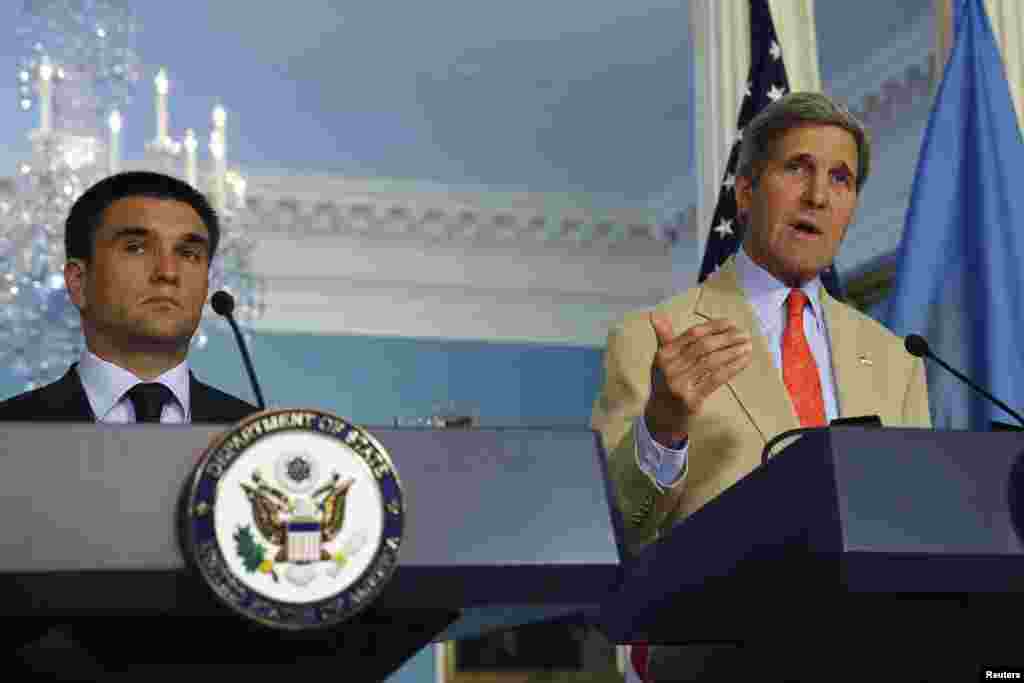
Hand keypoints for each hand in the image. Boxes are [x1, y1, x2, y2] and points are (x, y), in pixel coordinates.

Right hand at [645, 313, 752, 445]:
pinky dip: (732, 368)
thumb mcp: (662, 360)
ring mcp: (680, 385)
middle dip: (727, 338)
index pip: (692, 335)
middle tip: (744, 334)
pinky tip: (744, 361)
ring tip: (748, 346)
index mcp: (664, 355)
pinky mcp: (692, 400)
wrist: (661, 417)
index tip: (731, 323)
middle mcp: (669, 368)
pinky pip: (716, 379)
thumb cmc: (666, 382)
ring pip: (712, 362)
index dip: (713, 327)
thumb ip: (664, 337)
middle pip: (703, 347)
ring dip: (733, 352)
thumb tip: (656, 313)